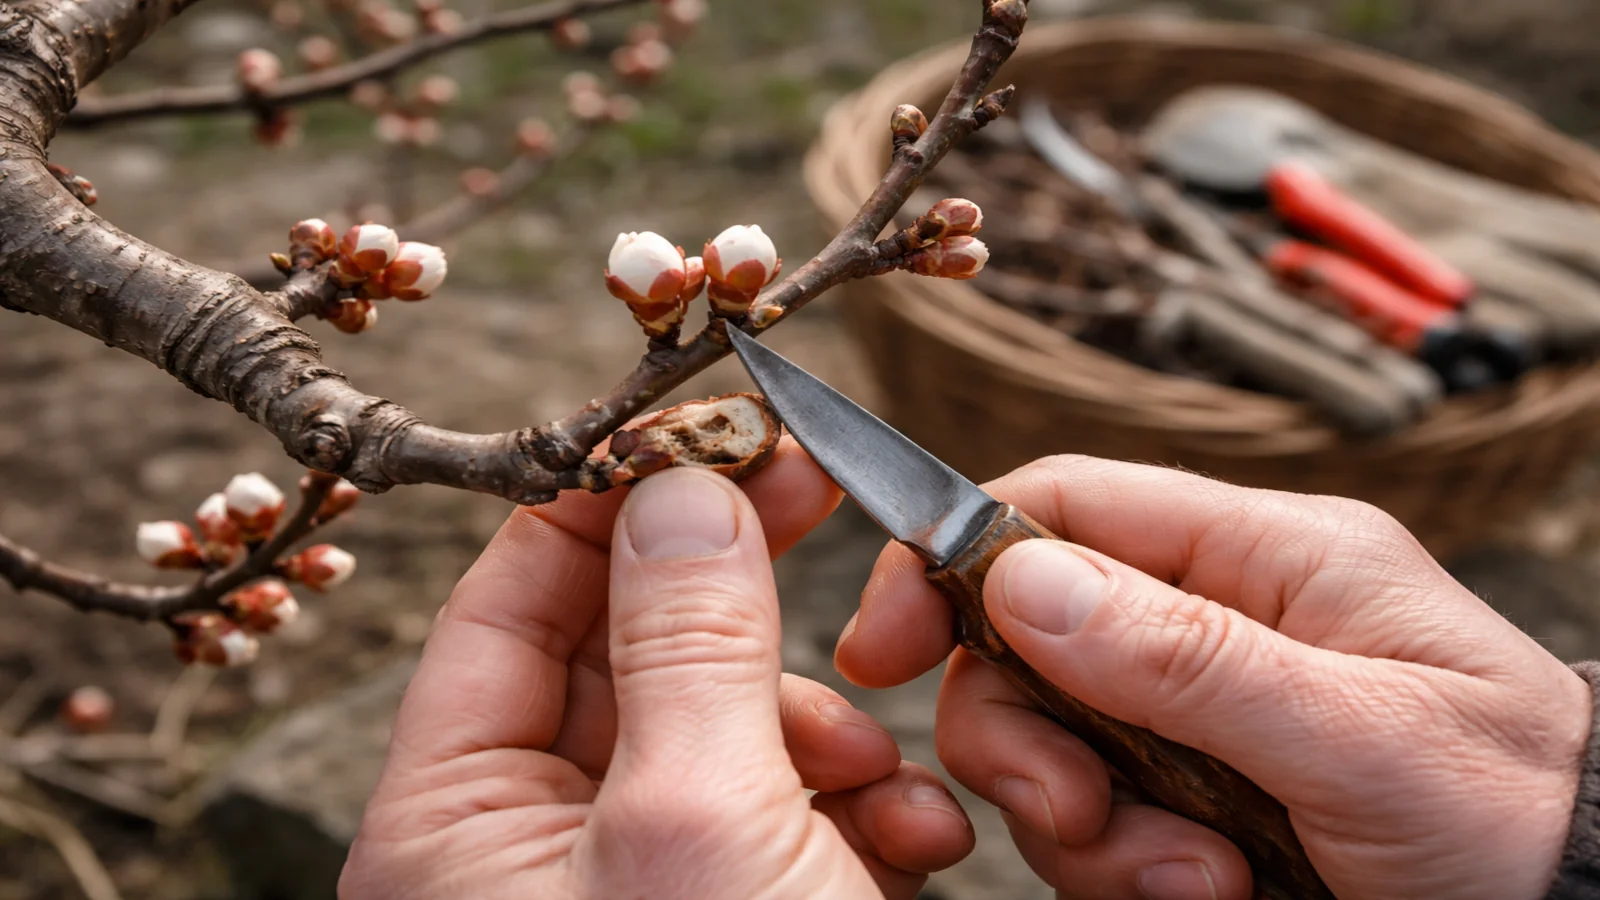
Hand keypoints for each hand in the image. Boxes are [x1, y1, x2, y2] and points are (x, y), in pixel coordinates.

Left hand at [341, 442, 974, 899]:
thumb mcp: (700, 824)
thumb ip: (687, 640)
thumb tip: (681, 483)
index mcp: (453, 828)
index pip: (507, 604)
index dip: (602, 499)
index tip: (704, 422)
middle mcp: (527, 855)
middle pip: (629, 659)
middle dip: (739, 607)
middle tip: (822, 500)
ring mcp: (635, 892)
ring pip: (723, 733)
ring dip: (820, 726)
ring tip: (884, 773)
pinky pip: (780, 818)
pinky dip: (853, 806)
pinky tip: (915, 835)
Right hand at [836, 455, 1591, 899]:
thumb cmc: (1522, 817)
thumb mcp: (1362, 736)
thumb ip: (1187, 656)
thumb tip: (1016, 576)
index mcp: (1267, 556)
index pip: (1064, 504)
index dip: (952, 557)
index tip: (882, 646)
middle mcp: (1219, 623)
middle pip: (1028, 638)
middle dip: (1024, 734)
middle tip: (1072, 813)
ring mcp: (1202, 716)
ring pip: (1051, 743)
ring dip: (1088, 827)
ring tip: (1199, 881)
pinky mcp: (1195, 799)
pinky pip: (1095, 822)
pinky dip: (1121, 871)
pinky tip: (1210, 896)